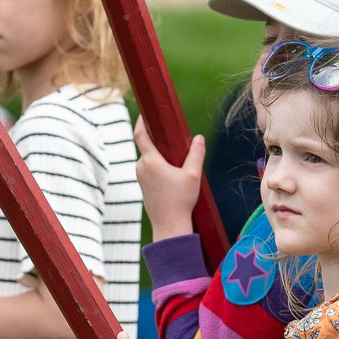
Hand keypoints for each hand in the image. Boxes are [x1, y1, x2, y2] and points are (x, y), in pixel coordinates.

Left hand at [135, 116, 204, 241]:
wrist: (169, 225)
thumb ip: (196, 154)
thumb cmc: (181, 200)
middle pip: (149, 147)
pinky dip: (159, 167)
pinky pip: (150, 169)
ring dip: (162, 157)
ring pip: (150, 159)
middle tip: (177, 142)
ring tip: (178, 165)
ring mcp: (140, 177)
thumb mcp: (193, 175)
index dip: (141, 121)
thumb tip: (199, 138)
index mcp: (151, 161)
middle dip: (161, 142)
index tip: (145, 113)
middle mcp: (141, 167)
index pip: (141, 135)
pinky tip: (173, 176)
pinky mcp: (143, 185)